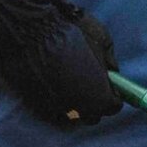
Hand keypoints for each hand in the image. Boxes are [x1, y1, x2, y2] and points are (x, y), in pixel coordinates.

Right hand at [0, 3, 120, 125]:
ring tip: (70, 84)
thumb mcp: (103, 40)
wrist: (34, 30)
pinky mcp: (36, 106)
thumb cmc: (73, 33)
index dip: (113, 94)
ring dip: (74, 104)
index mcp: (100, 98)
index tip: (109, 85)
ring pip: (71, 116)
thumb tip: (112, 72)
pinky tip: (53, 84)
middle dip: (94, 103)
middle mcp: (80, 111)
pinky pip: (51, 111)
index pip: (113, 107)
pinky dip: (55, 101)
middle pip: (92, 116)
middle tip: (90, 85)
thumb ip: (110, 62)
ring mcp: (57, 111)